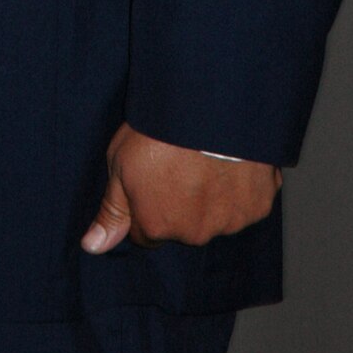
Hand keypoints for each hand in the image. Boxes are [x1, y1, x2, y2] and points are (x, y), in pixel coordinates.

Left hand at [81, 122, 281, 253]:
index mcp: (158, 226)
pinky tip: (234, 160)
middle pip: (184, 226)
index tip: (152, 180)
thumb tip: (94, 246)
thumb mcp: (120, 165)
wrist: (207, 107)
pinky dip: (242, 186)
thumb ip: (112, 210)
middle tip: (180, 164)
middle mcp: (194, 233)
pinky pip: (247, 201)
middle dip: (182, 203)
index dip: (146, 206)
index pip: (147, 233)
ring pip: (217, 216)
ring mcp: (229, 221)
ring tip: (208, 158)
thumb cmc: (159, 132)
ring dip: (214, 196)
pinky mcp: (258, 204)